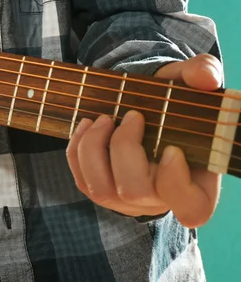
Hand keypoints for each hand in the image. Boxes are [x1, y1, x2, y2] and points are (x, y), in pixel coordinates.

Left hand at [66, 53, 222, 227]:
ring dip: (95, 148)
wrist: (149, 111)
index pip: (191, 207)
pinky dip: (78, 150)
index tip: (171, 149)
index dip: (176, 181)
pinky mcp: (102, 192)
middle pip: (134, 190)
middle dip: (125, 148)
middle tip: (132, 116)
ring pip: (101, 189)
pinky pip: (81, 180)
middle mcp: (160, 202)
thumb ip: (202, 74)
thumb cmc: (175, 103)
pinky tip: (87, 125)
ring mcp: (127, 202)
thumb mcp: (189, 84)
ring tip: (104, 118)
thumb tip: (205, 78)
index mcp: (197, 188)